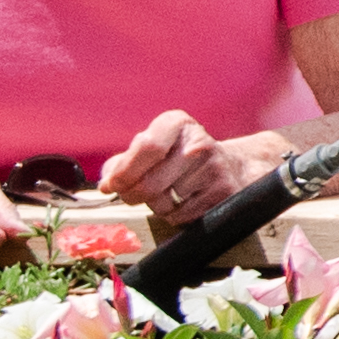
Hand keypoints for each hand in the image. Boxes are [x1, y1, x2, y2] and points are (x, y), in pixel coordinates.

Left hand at [98, 111, 281, 227]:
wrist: (232, 167)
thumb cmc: (180, 158)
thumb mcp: (154, 148)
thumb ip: (123, 162)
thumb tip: (106, 184)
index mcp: (176, 123)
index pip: (146, 147)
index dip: (124, 172)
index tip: (112, 186)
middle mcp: (198, 142)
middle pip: (150, 183)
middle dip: (134, 196)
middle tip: (133, 196)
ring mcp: (214, 167)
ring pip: (163, 203)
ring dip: (157, 206)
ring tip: (167, 194)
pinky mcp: (223, 191)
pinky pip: (182, 215)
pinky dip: (175, 216)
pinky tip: (184, 202)